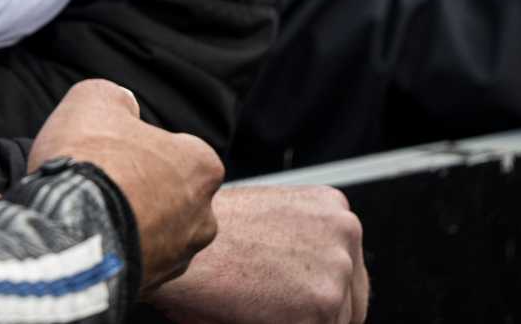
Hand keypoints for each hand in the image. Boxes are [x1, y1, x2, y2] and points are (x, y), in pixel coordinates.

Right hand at [29, 79, 221, 292]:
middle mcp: (203, 217)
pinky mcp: (152, 287)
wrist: (69, 230)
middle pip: (172, 197)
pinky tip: (91, 238)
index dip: (144, 148)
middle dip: (143, 191)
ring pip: (157, 234)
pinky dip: (119, 252)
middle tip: (104, 184)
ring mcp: (179, 258)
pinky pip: (137, 264)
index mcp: (202, 166)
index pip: (182, 151)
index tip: (116, 151)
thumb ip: (116, 98)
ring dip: (132, 224)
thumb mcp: (93, 99)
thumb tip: (123, 107)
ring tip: (92, 214)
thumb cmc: (89, 161)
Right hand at [147, 186, 366, 323]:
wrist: (169, 230)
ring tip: (254, 308)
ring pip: (331, 322)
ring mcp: (338, 269)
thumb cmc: (204, 233)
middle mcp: (346, 232)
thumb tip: (305, 283)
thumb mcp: (267, 222)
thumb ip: (301, 244)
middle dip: (313, 314)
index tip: (291, 302)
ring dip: (297, 322)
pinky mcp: (323, 305)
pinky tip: (251, 315)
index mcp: (333, 209)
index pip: (349, 274)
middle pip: (350, 303)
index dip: (317, 296)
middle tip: (270, 308)